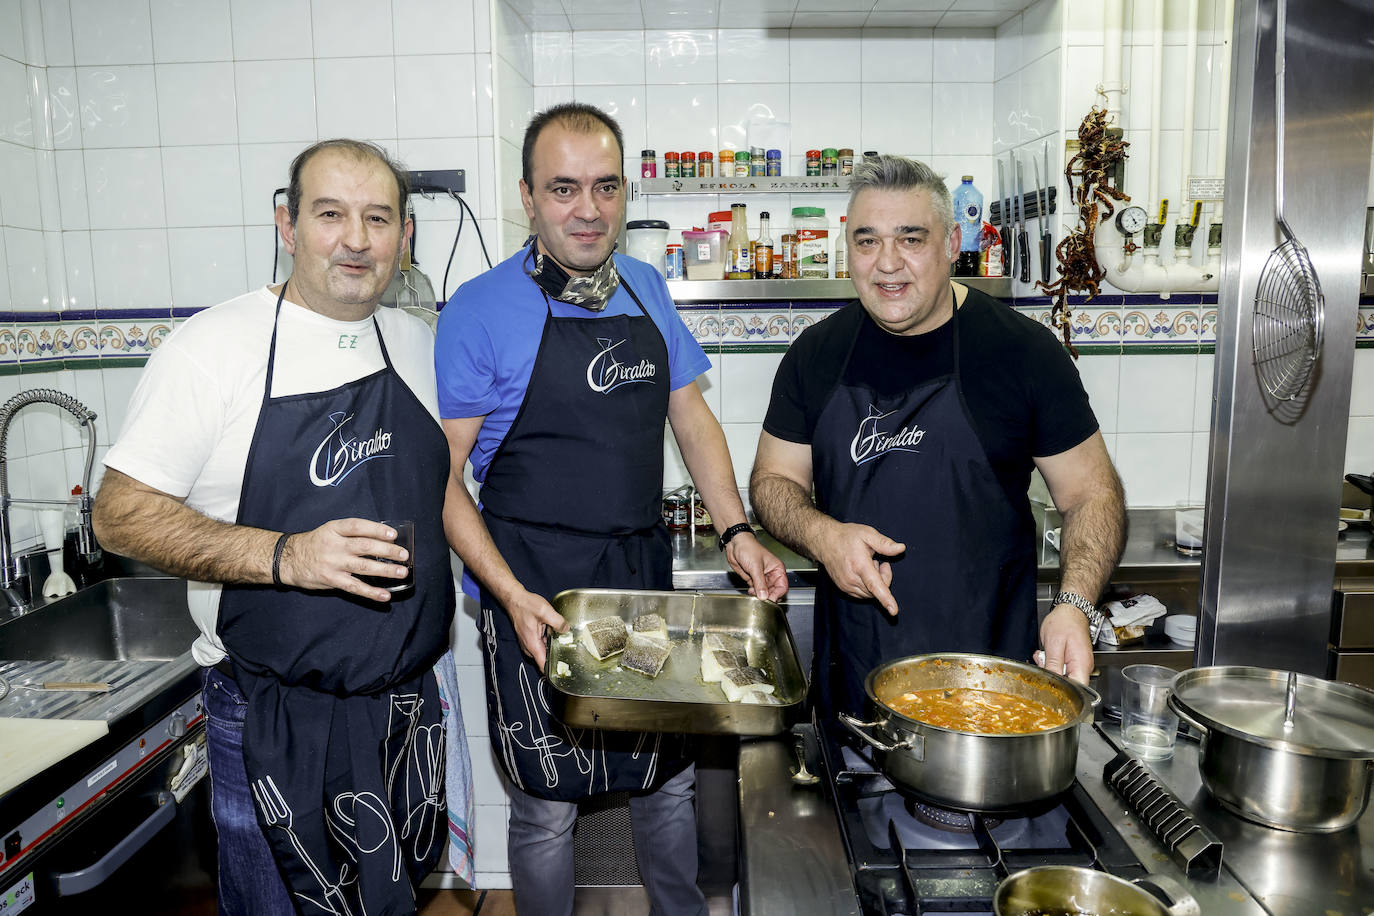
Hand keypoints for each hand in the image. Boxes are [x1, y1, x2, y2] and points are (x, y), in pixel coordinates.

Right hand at [278, 518, 409, 602]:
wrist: (288, 559)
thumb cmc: (315, 544)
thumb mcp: (330, 532)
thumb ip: (351, 534)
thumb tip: (382, 538)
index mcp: (334, 529)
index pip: (357, 526)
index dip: (376, 529)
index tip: (393, 534)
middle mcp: (334, 545)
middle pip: (364, 546)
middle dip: (387, 550)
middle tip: (404, 554)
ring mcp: (333, 564)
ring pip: (363, 566)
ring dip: (385, 570)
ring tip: (402, 572)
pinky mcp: (331, 580)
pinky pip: (355, 587)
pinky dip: (371, 592)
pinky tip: (385, 595)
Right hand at [504, 588, 568, 672]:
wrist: (514, 599)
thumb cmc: (526, 605)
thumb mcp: (545, 611)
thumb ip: (558, 622)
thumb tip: (566, 629)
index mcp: (532, 644)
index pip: (542, 665)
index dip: (552, 671)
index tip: (562, 672)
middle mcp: (529, 646)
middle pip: (544, 659)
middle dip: (555, 658)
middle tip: (569, 655)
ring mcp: (528, 642)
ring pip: (543, 651)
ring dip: (552, 649)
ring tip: (564, 644)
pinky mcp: (529, 637)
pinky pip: (540, 644)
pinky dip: (547, 642)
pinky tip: (554, 634)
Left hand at [724, 532, 788, 600]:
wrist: (735, 545)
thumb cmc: (748, 548)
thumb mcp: (755, 567)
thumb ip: (760, 583)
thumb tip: (764, 597)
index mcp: (777, 569)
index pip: (782, 586)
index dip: (777, 595)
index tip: (769, 600)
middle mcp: (771, 574)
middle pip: (774, 591)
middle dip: (768, 596)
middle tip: (761, 599)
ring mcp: (762, 578)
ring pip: (765, 592)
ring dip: (760, 595)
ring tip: (754, 594)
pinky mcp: (753, 579)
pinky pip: (756, 591)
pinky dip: (754, 593)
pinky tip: (751, 591)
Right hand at [814, 522, 904, 615]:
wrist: (825, 542)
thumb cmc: (846, 537)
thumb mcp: (867, 534)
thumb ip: (884, 543)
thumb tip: (900, 549)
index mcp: (859, 565)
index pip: (875, 585)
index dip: (886, 598)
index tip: (893, 611)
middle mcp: (852, 578)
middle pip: (877, 590)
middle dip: (884, 578)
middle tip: (879, 562)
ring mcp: (846, 585)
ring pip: (870, 594)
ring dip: (875, 583)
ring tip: (869, 565)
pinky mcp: (844, 588)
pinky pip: (862, 594)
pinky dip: (867, 586)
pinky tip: (863, 572)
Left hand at [1037, 603, 1094, 682]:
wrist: (1070, 610)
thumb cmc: (1064, 622)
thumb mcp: (1054, 644)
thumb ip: (1053, 665)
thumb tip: (1052, 683)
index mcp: (1081, 665)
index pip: (1078, 690)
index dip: (1064, 693)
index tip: (1050, 687)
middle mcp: (1083, 667)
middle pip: (1068, 685)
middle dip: (1051, 677)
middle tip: (1043, 662)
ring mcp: (1078, 664)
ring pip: (1062, 676)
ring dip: (1049, 668)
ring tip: (1043, 655)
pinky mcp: (1072, 661)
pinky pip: (1061, 668)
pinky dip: (1051, 663)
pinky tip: (1046, 654)